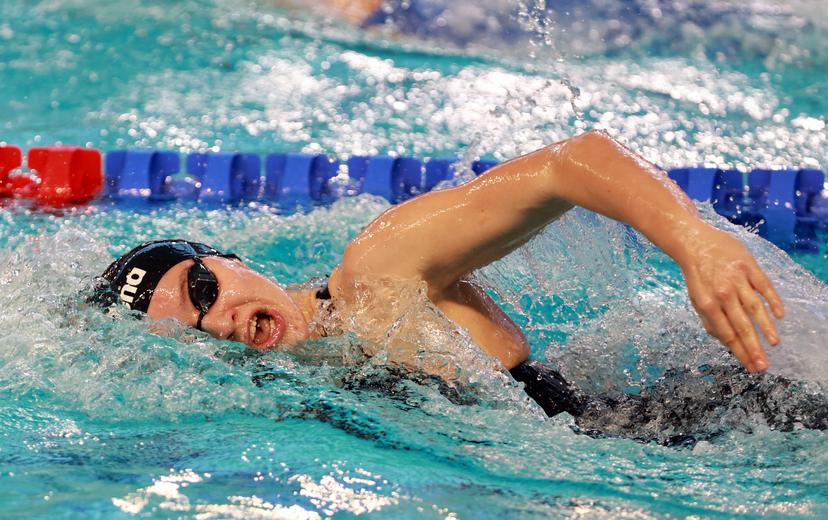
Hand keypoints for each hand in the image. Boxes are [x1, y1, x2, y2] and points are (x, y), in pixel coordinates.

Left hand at [678, 224, 784, 371]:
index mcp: (707, 305)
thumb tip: (725, 341)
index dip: (740, 352)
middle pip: (741, 326)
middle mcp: (722, 294)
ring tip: (774, 343)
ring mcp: (736, 279)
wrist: (694, 242)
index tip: (751, 367)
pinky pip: (764, 286)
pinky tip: (780, 315)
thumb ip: (710, 320)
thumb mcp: (696, 299)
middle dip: (753, 348)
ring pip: (755, 308)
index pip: (727, 334)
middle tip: (764, 366)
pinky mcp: (748, 266)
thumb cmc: (697, 275)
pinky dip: (773, 301)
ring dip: (765, 327)